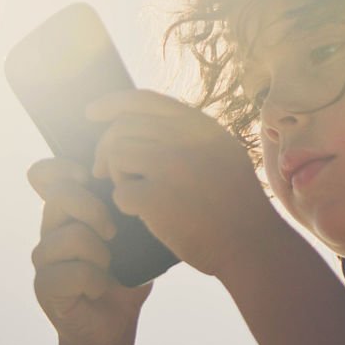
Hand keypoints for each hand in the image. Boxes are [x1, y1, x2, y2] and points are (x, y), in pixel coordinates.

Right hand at [28, 157, 152, 344]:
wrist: (113, 324)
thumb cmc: (126, 275)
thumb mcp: (135, 238)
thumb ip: (132, 211)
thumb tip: (147, 186)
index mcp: (69, 211)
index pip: (45, 175)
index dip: (60, 168)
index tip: (88, 176)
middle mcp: (50, 229)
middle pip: (60, 195)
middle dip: (94, 208)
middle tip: (112, 232)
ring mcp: (44, 258)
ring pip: (71, 236)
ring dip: (100, 254)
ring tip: (107, 269)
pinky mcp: (44, 285)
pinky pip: (73, 272)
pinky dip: (94, 282)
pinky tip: (97, 290)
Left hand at [86, 89, 280, 276]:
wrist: (252, 245)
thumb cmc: (233, 204)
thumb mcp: (222, 153)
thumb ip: (189, 135)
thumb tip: (135, 122)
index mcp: (202, 126)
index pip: (145, 100)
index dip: (113, 103)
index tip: (92, 112)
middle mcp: (186, 138)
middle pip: (123, 128)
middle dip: (106, 149)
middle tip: (103, 171)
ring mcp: (171, 166)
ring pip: (117, 155)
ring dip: (118, 176)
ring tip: (136, 194)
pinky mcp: (157, 198)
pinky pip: (120, 192)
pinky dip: (126, 205)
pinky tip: (145, 214)